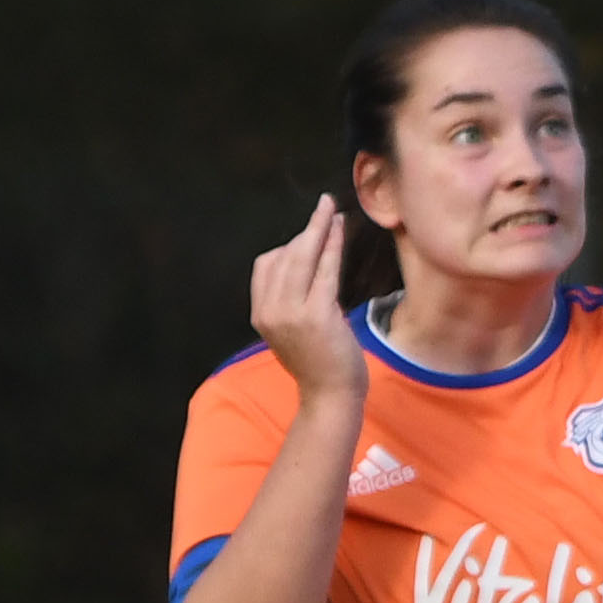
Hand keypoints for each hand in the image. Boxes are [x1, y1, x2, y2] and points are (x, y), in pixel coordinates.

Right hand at [252, 196, 366, 403]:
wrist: (330, 396)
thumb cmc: (318, 362)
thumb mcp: (291, 330)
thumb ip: (288, 300)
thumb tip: (302, 262)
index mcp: (260, 314)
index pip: (266, 265)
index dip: (288, 244)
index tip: (310, 231)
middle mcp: (270, 311)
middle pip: (284, 255)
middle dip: (306, 229)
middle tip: (324, 207)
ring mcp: (292, 313)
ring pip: (303, 258)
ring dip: (320, 229)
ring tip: (333, 211)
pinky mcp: (317, 315)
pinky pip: (325, 270)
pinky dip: (333, 246)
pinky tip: (342, 230)